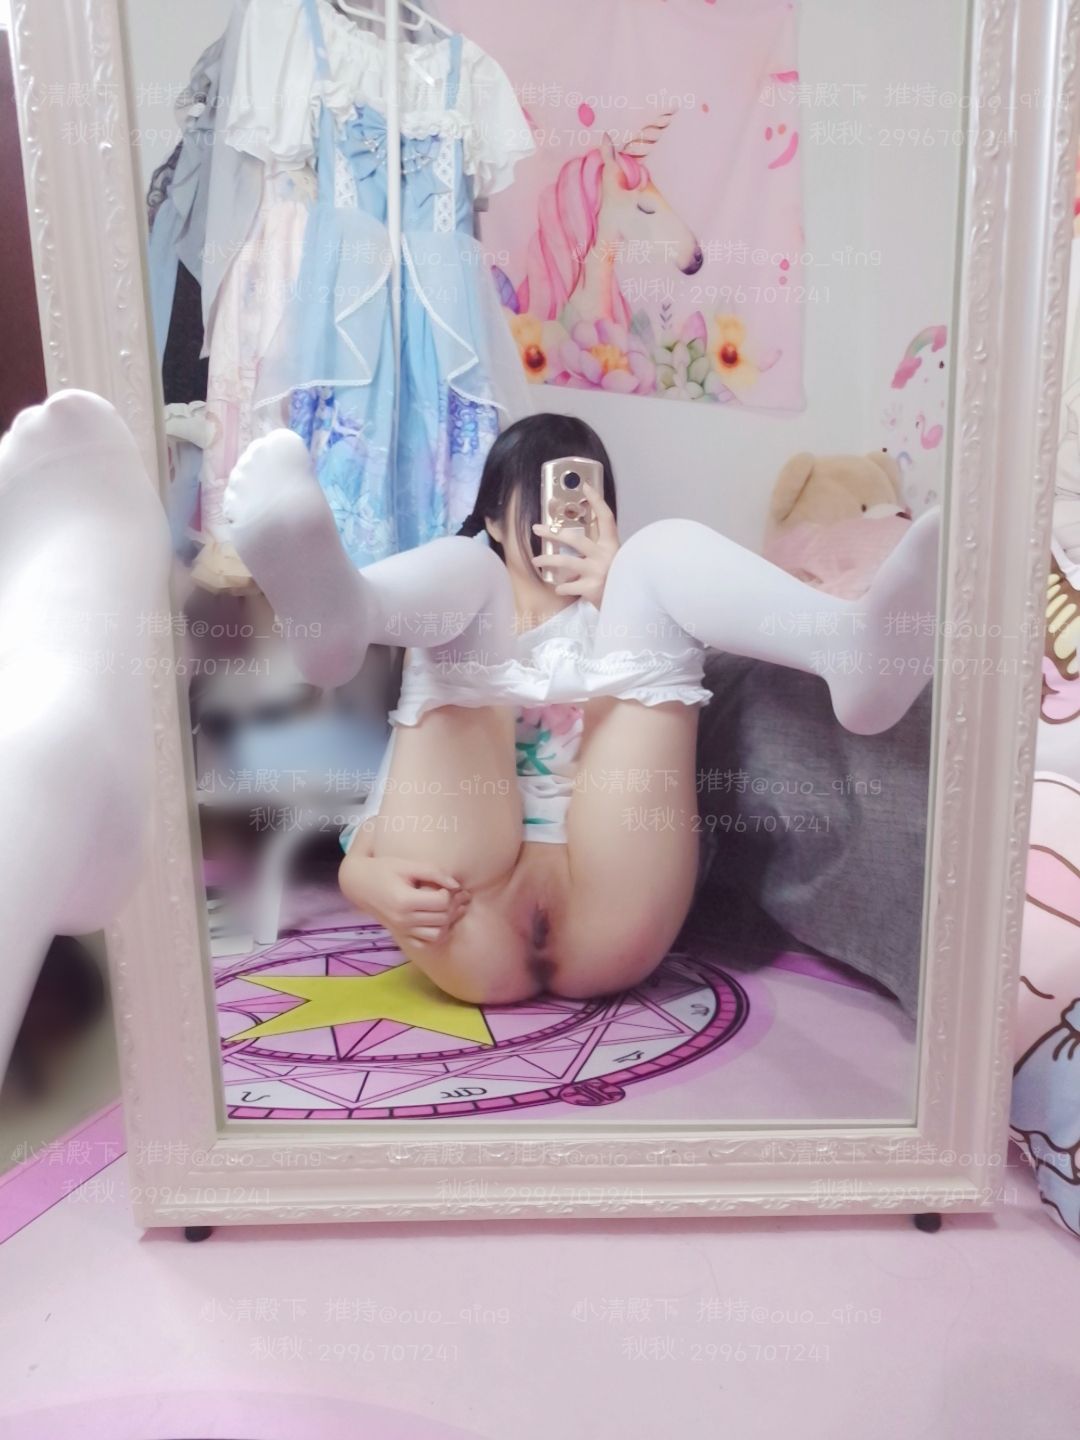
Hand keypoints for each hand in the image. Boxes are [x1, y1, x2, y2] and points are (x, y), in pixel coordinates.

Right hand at [361, 857, 470, 944]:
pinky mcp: (400, 936)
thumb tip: (456, 885)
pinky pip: (425, 944)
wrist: (359, 884)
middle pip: (442, 918)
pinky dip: (436, 935)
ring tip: (449, 908)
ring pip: (437, 934)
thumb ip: (433, 872)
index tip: (446, 885)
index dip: (450, 893)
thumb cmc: (384, 869)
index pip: (441, 902)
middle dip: (454, 906)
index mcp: (404, 901)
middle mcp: (403, 920)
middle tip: (456, 895)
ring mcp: (401, 930)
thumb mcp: (407, 865)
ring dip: (448, 922)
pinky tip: (437, 921)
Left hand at [531, 478, 619, 606]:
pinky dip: (561, 587)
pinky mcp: (592, 588)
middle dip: (553, 533)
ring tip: (535, 560)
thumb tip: (573, 540)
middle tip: (537, 529)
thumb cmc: (617, 580)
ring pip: (566, 562)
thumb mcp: (614, 559)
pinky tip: (559, 588)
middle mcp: (606, 555)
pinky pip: (568, 586)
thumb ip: (599, 549)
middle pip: (575, 539)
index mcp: (612, 544)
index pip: (606, 517)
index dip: (597, 500)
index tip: (586, 486)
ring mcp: (598, 572)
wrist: (628, 604)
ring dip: (547, 561)